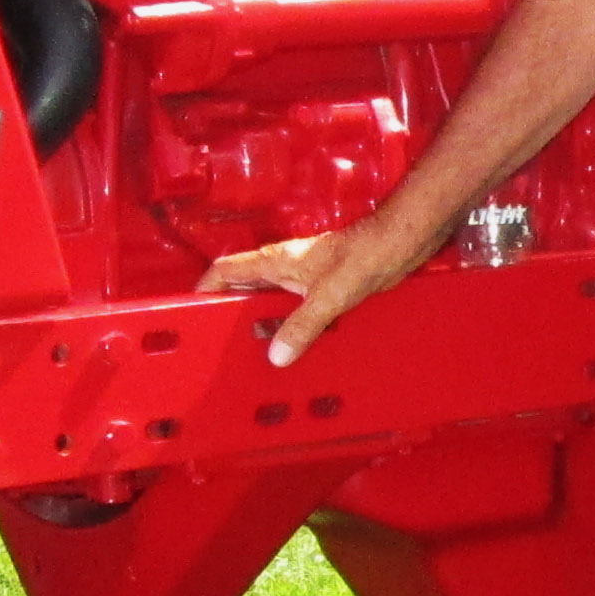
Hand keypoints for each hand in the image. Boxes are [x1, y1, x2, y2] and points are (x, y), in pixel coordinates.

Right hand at [197, 214, 435, 366]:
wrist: (400, 241)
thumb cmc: (367, 252)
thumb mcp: (328, 295)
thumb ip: (302, 326)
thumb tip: (278, 354)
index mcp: (275, 261)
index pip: (226, 270)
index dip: (206, 288)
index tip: (193, 309)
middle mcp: (285, 269)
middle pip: (245, 291)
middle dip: (232, 315)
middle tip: (222, 343)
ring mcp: (303, 279)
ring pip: (272, 304)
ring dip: (265, 325)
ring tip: (256, 353)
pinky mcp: (323, 288)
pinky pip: (297, 312)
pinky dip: (292, 329)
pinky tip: (297, 347)